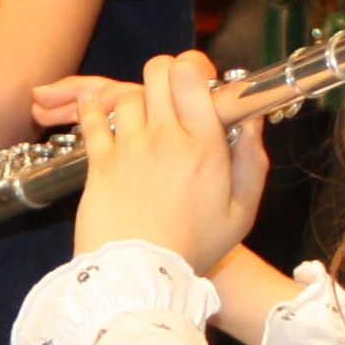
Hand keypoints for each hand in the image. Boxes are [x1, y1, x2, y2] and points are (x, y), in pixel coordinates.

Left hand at [69, 53, 264, 274]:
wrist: (140, 279)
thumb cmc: (192, 250)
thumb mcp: (241, 214)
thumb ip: (253, 163)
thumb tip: (252, 121)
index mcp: (204, 147)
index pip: (192, 76)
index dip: (194, 66)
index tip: (197, 78)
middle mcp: (165, 138)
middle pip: (158, 71)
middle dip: (165, 72)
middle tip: (170, 92)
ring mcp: (129, 148)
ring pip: (127, 93)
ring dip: (136, 98)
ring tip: (142, 117)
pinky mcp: (99, 163)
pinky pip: (91, 120)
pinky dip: (92, 109)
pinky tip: (97, 111)